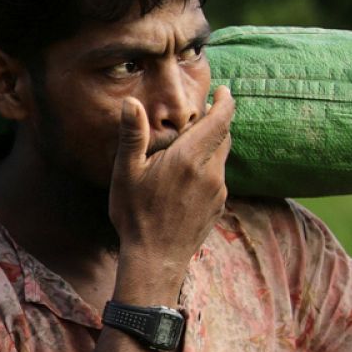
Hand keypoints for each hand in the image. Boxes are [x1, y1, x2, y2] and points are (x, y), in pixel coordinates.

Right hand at [108, 86, 233, 281]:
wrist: (155, 259)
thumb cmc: (136, 215)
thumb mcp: (126, 173)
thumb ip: (132, 136)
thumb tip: (131, 103)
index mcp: (189, 158)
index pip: (221, 120)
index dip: (225, 102)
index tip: (223, 91)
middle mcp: (210, 171)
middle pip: (224, 136)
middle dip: (215, 122)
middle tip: (198, 116)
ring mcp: (218, 190)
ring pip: (221, 158)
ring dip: (210, 147)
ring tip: (187, 150)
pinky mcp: (218, 206)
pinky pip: (218, 178)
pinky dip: (207, 169)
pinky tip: (185, 181)